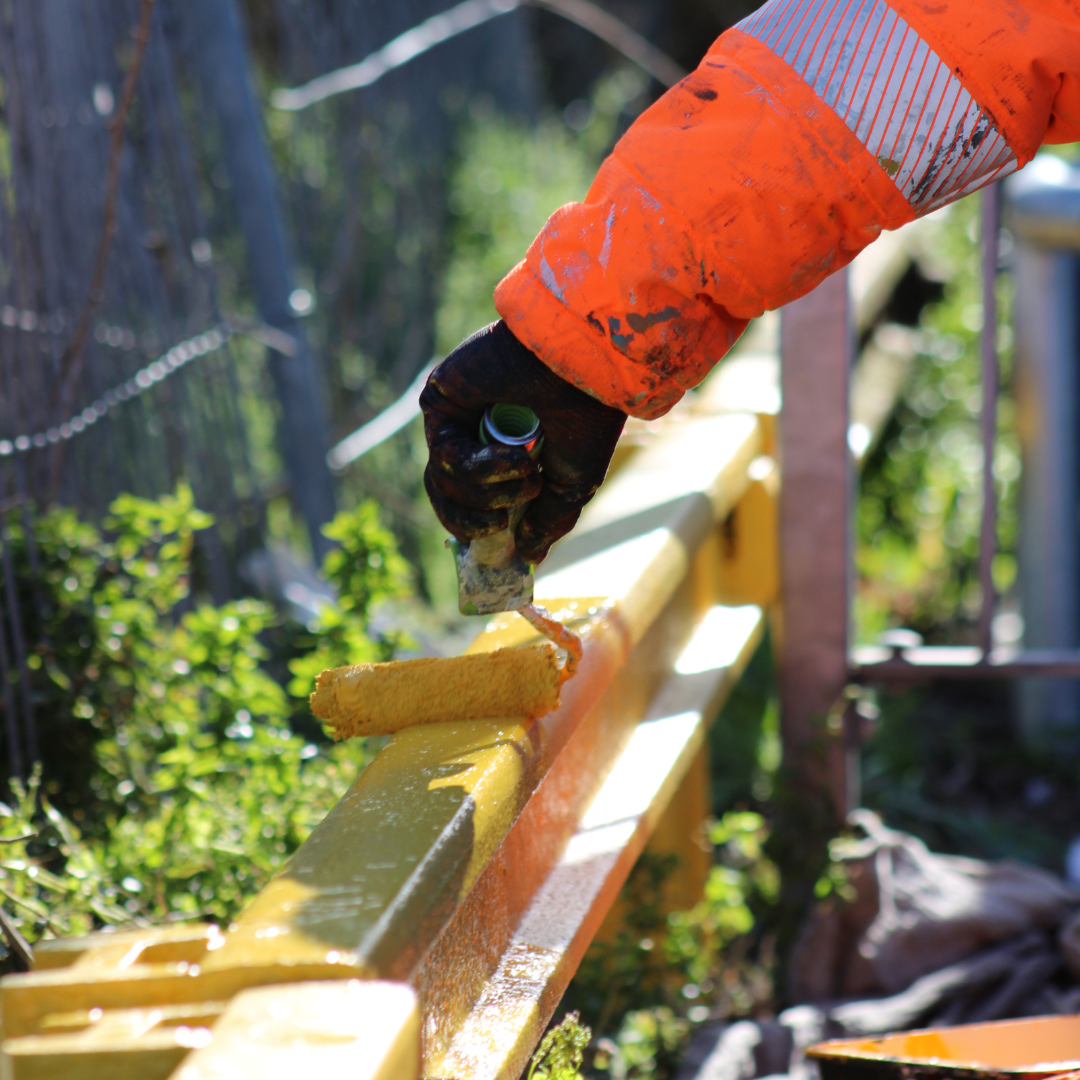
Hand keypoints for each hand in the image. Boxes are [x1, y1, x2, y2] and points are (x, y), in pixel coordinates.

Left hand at [421, 320, 626, 563]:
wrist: (585, 368)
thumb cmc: (586, 418)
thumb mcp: (572, 485)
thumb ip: (546, 522)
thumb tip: (527, 558)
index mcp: (500, 456)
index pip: (470, 504)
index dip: (478, 530)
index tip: (500, 549)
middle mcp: (474, 437)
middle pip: (448, 500)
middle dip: (473, 523)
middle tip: (502, 524)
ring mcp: (455, 420)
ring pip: (443, 485)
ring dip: (486, 496)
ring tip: (527, 479)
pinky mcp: (439, 402)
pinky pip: (445, 458)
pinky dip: (482, 469)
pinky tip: (516, 457)